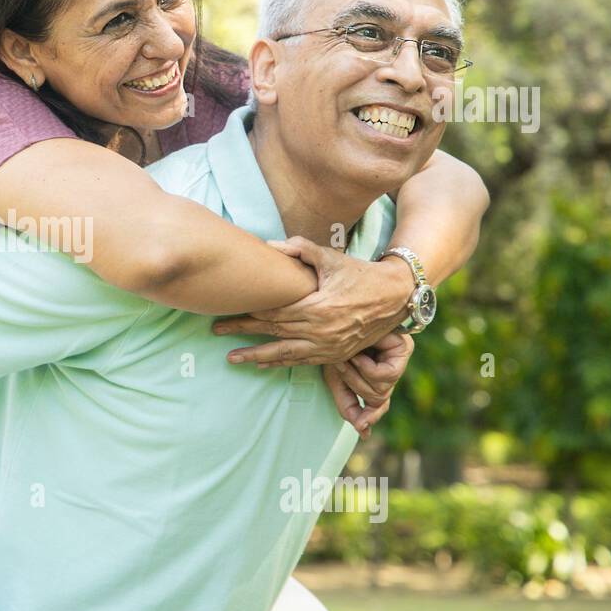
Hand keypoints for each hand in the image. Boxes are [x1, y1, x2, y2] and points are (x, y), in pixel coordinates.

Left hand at [214, 236, 412, 366]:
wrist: (394, 296)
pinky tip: (262, 364)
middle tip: (216, 330)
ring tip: (231, 359)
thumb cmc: (360, 273)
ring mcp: (327, 347)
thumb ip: (300, 249)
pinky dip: (280, 363)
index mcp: (317, 307)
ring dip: (256, 355)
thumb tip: (270, 245)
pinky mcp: (334, 356)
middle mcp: (320, 331)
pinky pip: (301, 362)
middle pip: (272, 332)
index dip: (248, 312)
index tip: (226, 310)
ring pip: (283, 353)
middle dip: (242, 332)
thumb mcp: (331, 258)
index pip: (273, 312)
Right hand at [321, 332, 413, 437]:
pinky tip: (358, 353)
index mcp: (374, 374)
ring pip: (382, 391)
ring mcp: (399, 357)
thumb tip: (362, 432)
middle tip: (339, 366)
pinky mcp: (404, 349)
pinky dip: (367, 368)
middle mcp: (390, 367)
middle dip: (354, 386)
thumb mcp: (336, 375)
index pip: (380, 404)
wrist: (336, 310)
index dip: (371, 416)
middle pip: (378, 399)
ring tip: (346, 357)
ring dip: (357, 376)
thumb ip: (347, 403)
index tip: (363, 429)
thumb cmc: (332, 339)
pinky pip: (386, 376)